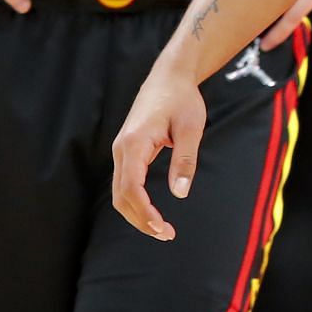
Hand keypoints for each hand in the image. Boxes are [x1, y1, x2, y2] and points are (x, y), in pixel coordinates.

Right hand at [111, 64, 206, 240]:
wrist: (169, 76)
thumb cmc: (182, 98)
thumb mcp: (191, 128)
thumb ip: (185, 160)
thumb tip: (180, 193)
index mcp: (135, 143)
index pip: (131, 189)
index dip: (144, 213)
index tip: (163, 229)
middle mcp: (122, 149)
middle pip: (121, 196)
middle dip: (140, 220)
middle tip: (167, 234)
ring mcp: (121, 150)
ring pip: (120, 192)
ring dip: (136, 213)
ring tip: (161, 228)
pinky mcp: (127, 151)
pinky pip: (125, 183)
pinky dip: (135, 201)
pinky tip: (152, 211)